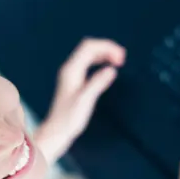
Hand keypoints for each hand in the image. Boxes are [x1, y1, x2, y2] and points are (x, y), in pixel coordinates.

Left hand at [35, 39, 125, 163]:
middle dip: (106, 48)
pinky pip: (88, 64)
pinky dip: (100, 62)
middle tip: (122, 58)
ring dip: (104, 54)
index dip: (107, 47)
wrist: (57, 131)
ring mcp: (71, 74)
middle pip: (89, 48)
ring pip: (89, 55)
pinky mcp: (75, 81)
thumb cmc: (69, 118)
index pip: (89, 47)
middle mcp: (70, 69)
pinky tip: (107, 69)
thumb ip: (98, 83)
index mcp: (71, 70)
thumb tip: (111, 70)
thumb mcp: (86, 100)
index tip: (121, 58)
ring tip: (118, 61)